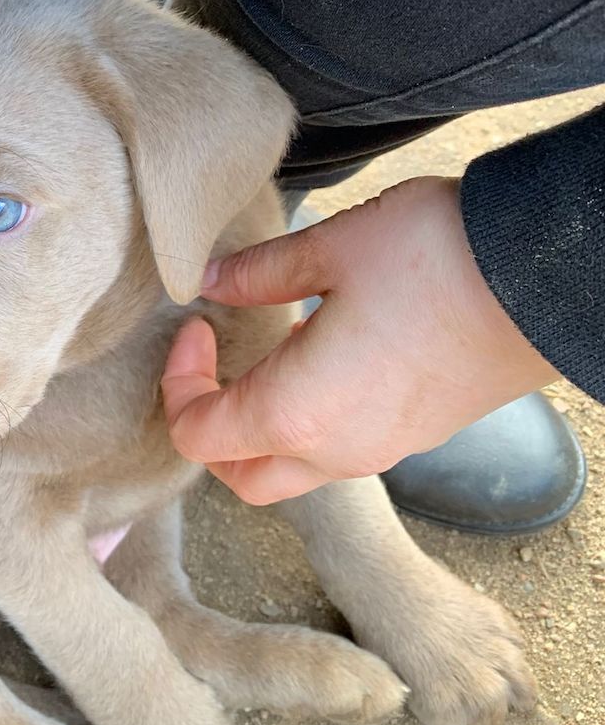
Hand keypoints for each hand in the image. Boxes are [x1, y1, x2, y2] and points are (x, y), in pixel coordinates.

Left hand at [161, 176, 559, 504]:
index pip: (197, 437)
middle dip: (210, 429)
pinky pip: (339, 453)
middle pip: (241, 476)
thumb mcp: (327, 248)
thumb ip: (256, 273)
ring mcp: (382, 452)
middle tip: (213, 363)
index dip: (177, 385)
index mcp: (296, 413)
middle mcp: (335, 451)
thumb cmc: (434, 258)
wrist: (547, 275)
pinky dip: (306, 424)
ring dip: (258, 429)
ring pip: (292, 471)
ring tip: (262, 354)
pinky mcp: (416, 437)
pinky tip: (315, 358)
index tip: (195, 330)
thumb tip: (209, 282)